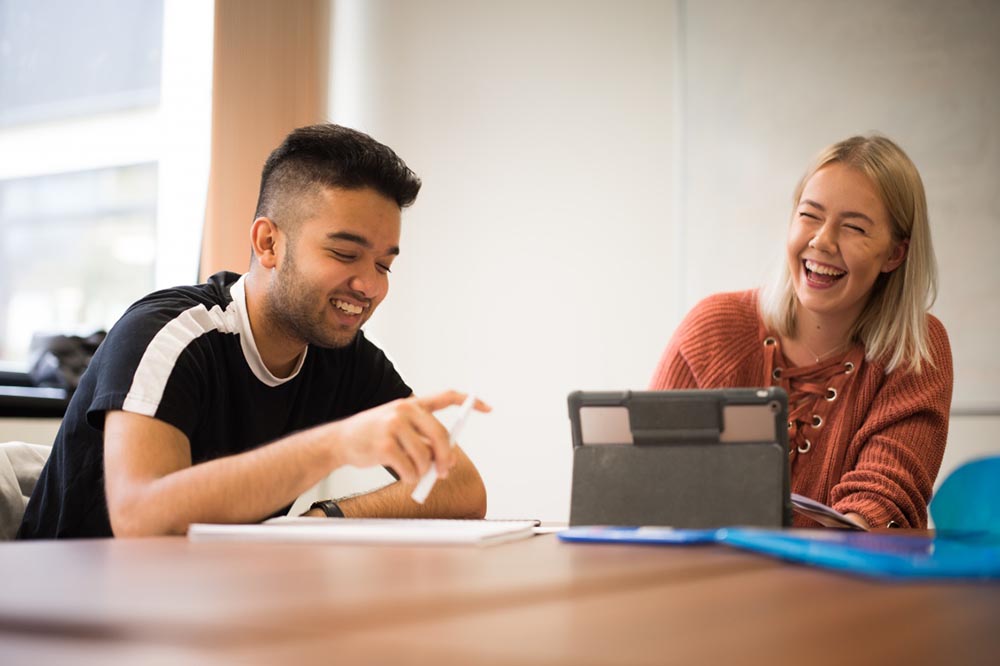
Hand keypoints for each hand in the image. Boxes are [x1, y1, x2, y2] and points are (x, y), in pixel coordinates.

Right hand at [327, 391, 490, 483]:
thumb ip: (423, 440)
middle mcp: (404, 410)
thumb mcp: (400, 431)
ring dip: (422, 473)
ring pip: (425, 457)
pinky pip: (410, 469)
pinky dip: (410, 478)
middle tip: (444, 473)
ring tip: (412, 474)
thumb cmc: (374, 437)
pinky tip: (403, 476)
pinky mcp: (384, 444)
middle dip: (445, 459)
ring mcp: (393, 425)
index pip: (446, 397)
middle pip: (440, 436)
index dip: (470, 402)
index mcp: (412, 404)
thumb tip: (446, 462)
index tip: (488, 408)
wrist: (341, 441)